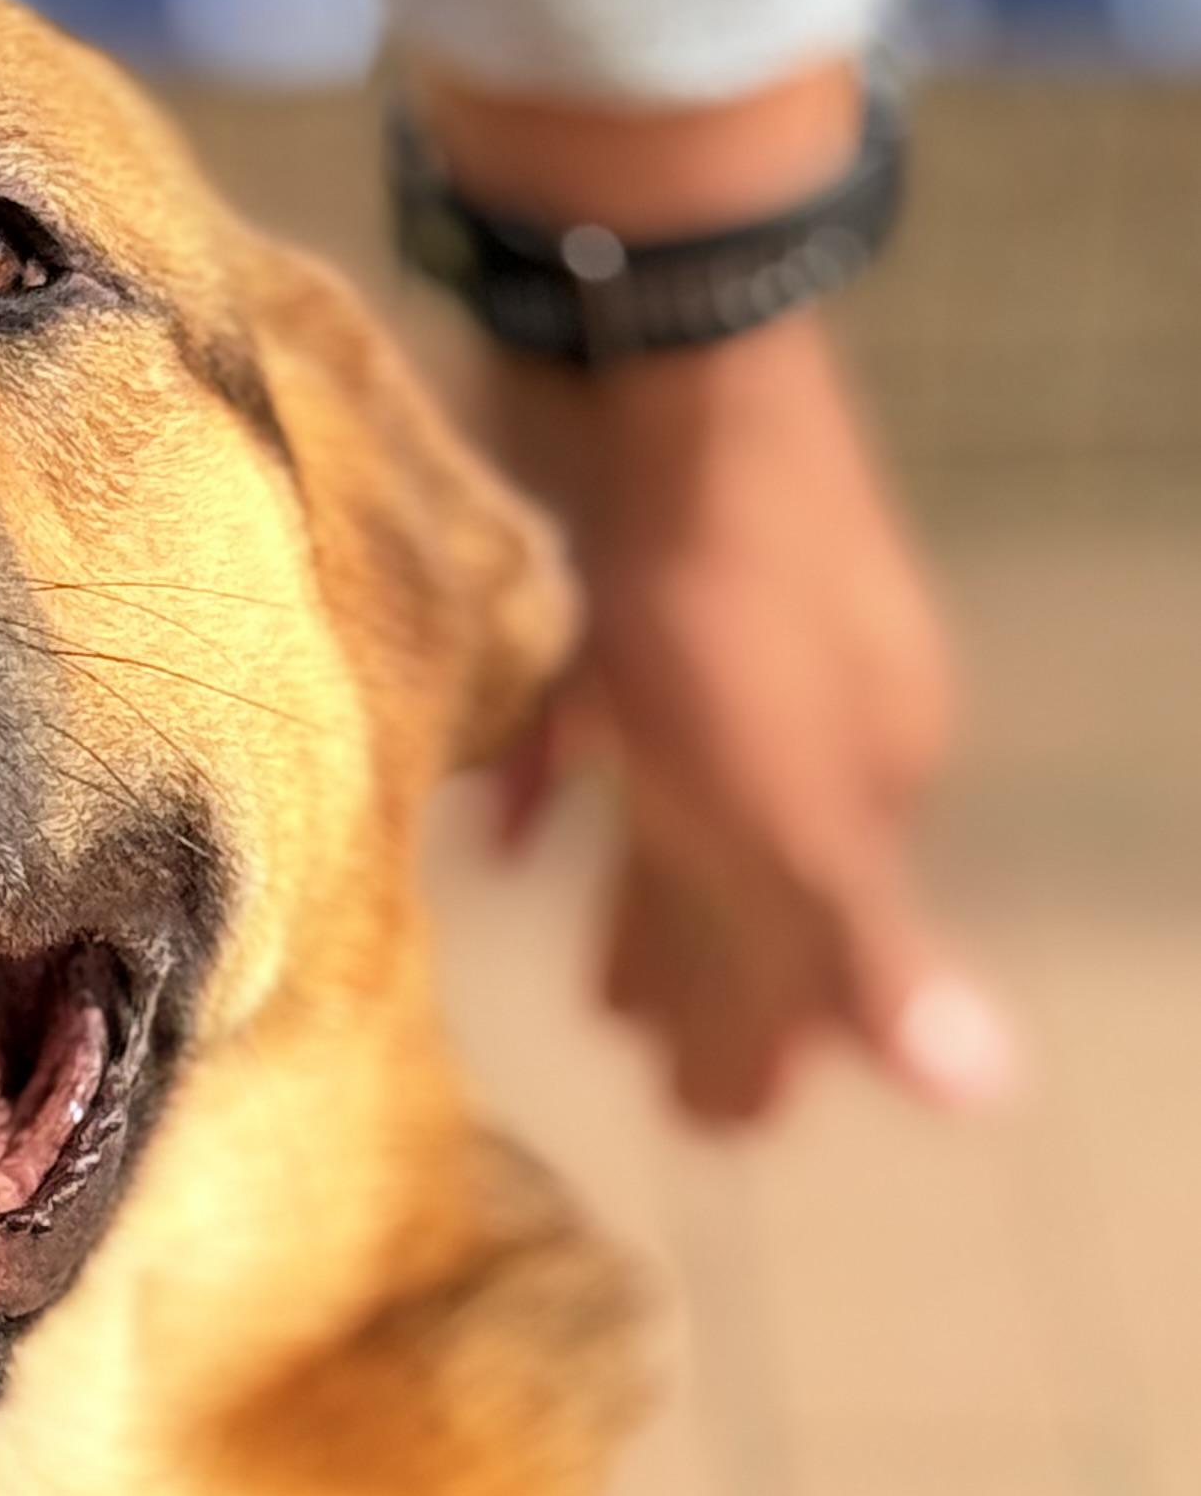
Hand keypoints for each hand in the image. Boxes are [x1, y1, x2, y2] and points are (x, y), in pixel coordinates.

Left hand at [419, 67, 1015, 1127]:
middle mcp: (813, 711)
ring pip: (685, 810)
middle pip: (753, 887)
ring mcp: (723, 642)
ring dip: (646, 906)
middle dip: (710, 986)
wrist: (648, 365)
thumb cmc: (715, 611)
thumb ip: (858, 951)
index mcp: (866, 774)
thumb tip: (984, 1089)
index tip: (723, 1131)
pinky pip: (599, 720)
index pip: (822, 952)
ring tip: (600, 993)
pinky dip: (566, 787)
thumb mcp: (785, 812)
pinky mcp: (617, 585)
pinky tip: (511, 829)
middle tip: (661, 1077)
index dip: (770, 1044)